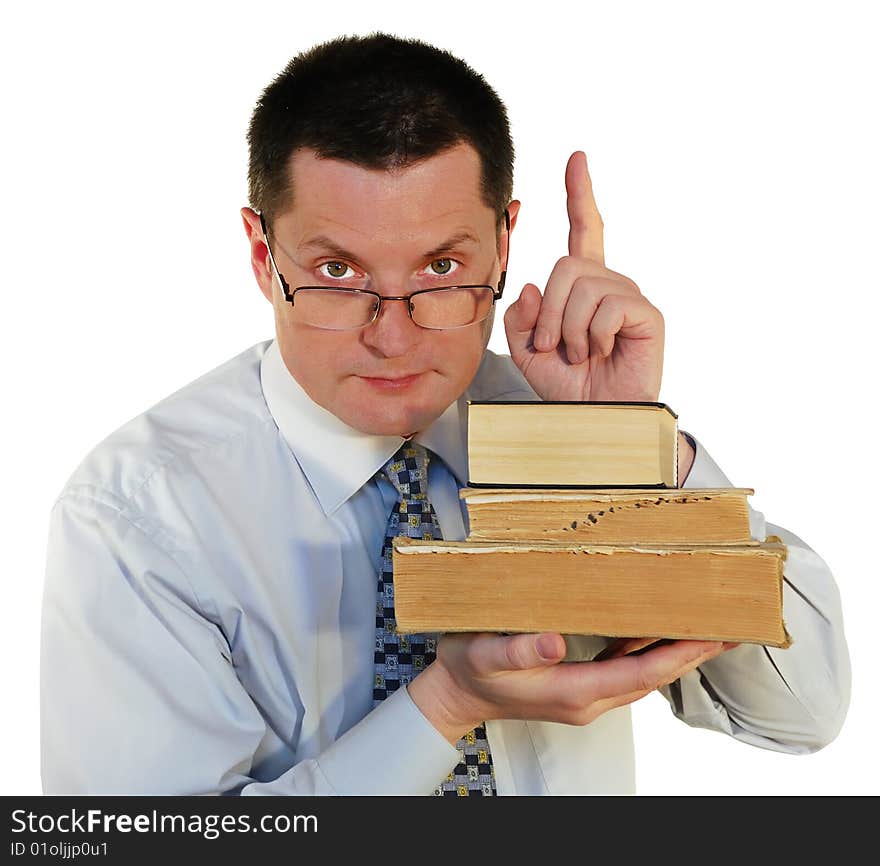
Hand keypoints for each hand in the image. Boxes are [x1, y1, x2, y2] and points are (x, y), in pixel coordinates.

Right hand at [407, 631, 726, 743]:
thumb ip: (520, 649)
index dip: (679, 654)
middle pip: (653, 676)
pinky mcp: (578, 682)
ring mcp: (585, 693)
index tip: (711, 635)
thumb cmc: (469, 671)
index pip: (642, 674)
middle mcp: (588, 697)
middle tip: (727, 627)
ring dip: (674, 652)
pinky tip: (656, 631)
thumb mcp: (486, 655)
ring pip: (642, 673)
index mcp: (575, 691)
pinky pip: (624, 667)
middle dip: (691, 653)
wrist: (455, 694)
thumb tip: (556, 642)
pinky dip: (648, 650)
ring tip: (703, 627)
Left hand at [503, 151, 664, 401]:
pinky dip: (592, 336)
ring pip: (582, 286)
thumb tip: (531, 286)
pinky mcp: (646, 313)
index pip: (583, 231)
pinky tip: (603, 352)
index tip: (576, 159)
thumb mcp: (528, 352)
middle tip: (556, 347)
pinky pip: (606, 306)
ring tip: (581, 354)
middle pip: (566, 265)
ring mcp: (629, 296)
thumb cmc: (568, 386)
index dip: (579, 195)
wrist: (594, 418)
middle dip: (549, 312)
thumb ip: (520, 319)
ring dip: (568, 329)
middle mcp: (608, 283)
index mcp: (582, 287)